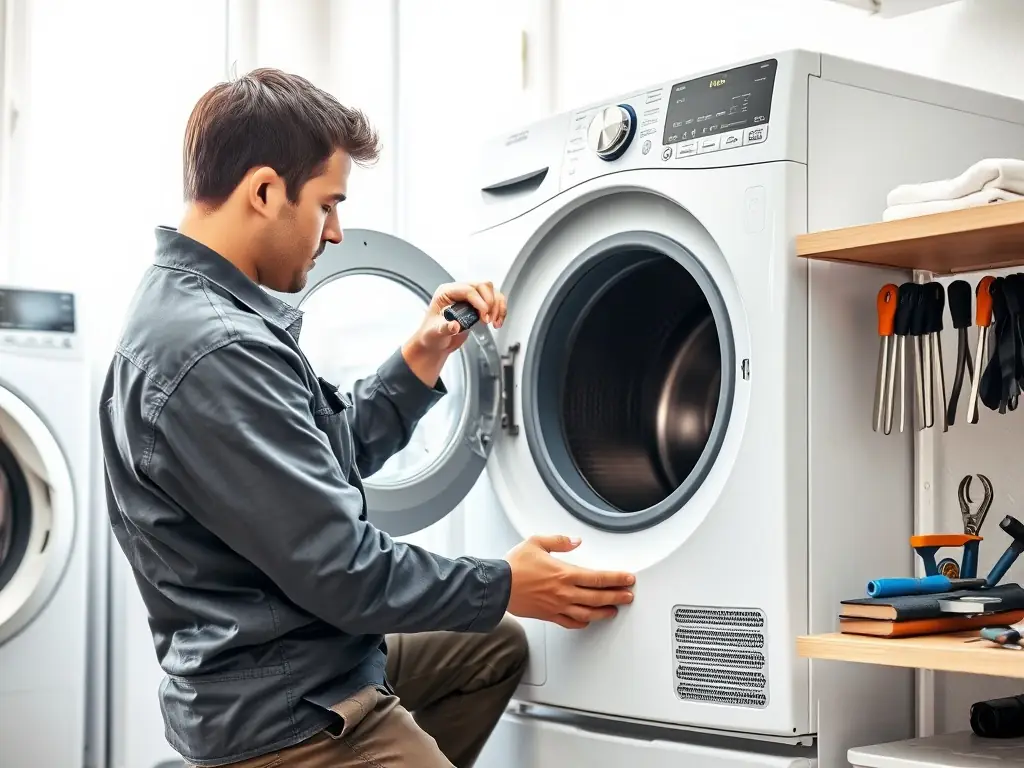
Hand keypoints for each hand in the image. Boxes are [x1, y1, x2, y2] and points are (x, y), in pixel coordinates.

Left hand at [417, 281, 507, 354]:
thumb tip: (455, 325)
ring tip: (494, 322)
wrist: (436, 343)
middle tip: (487, 320)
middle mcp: (458, 291)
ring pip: (491, 291)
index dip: (479, 302)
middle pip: (482, 286)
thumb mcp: (434, 333)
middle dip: (489, 303)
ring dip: (497, 306)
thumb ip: (444, 328)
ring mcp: (469, 297)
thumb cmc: (431, 335)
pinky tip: (498, 321)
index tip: (484, 317)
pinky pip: (495, 301)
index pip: (468, 290)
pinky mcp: (478, 305)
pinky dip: (500, 310)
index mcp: (446, 292)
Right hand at [503, 535, 635, 629]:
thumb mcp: (536, 542)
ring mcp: (557, 606)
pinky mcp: (548, 615)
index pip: (598, 578)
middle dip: (617, 596)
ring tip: (614, 610)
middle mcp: (564, 592)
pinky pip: (570, 622)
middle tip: (628, 596)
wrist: (497, 586)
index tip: (628, 579)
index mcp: (564, 574)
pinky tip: (588, 621)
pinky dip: (582, 623)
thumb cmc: (514, 566)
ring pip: (587, 613)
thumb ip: (559, 541)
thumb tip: (576, 541)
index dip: (616, 579)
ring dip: (604, 612)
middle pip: (598, 597)